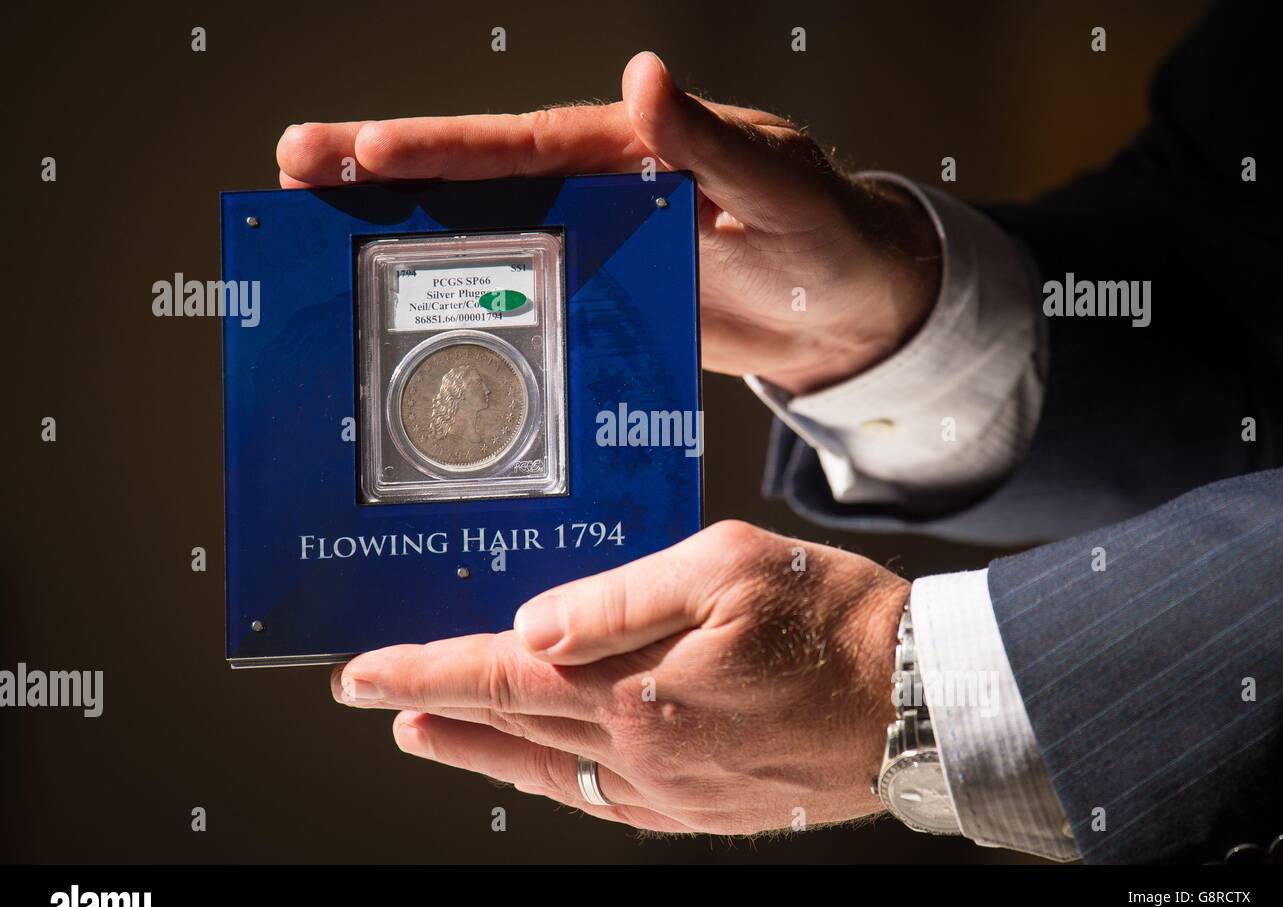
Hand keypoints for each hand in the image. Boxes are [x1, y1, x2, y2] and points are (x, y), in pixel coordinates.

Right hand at [278, 53, 939, 393]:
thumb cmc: (830, 235)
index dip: (444, 148)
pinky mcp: (603, 298)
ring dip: (407, 231)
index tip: (365, 150)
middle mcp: (601, 189)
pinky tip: (409, 308)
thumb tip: (644, 80)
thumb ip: (710, 142)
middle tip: (293, 165)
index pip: (524, 143)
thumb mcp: (781, 185)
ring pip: (486, 232)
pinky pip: (522, 296)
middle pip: (478, 176)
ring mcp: (596, 245)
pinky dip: (462, 299)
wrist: (850, 311)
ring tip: (318, 225)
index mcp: (634, 150)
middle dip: (385, 169)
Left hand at [332, 521, 909, 834]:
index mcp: (637, 689)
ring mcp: (672, 792)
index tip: (360, 671)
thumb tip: (533, 624)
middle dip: (432, 707)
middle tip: (373, 697)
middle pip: (511, 729)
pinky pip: (601, 803)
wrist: (920, 701)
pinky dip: (549, 785)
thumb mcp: (726, 567)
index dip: (423, 670)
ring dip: (477, 752)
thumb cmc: (833, 619)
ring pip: (546, 774)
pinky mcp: (702, 810)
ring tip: (427, 735)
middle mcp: (642, 753)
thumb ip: (619, 598)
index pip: (501, 676)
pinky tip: (535, 774)